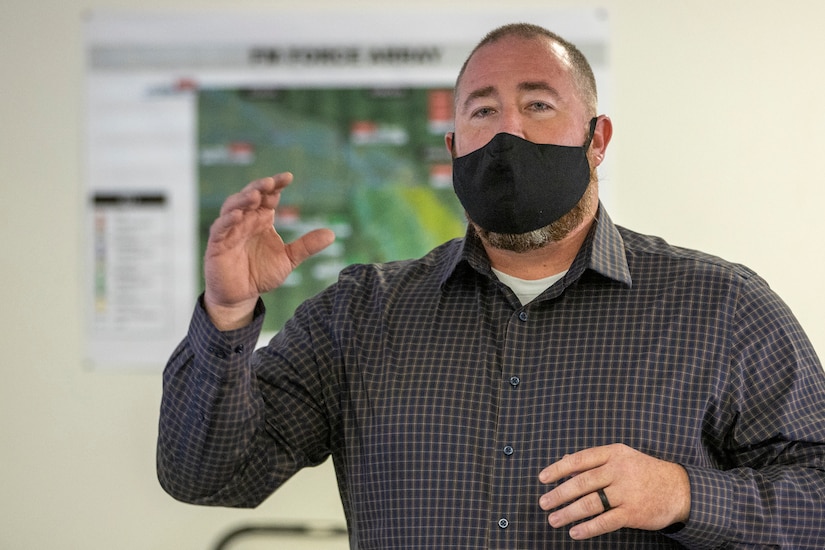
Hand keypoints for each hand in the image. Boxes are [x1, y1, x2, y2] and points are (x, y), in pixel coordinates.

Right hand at [203, 173, 334, 329]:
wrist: (241, 295)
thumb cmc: (261, 273)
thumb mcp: (288, 259)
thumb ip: (306, 246)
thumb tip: (332, 234)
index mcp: (262, 220)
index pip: (269, 196)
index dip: (276, 185)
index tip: (288, 177)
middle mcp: (245, 220)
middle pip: (250, 196)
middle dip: (259, 187)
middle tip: (271, 183)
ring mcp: (230, 230)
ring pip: (232, 207)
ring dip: (242, 199)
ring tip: (255, 195)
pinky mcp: (217, 244)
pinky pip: (220, 228)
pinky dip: (227, 220)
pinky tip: (238, 215)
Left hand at [538, 443, 690, 540]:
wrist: (678, 488)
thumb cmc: (643, 471)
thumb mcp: (621, 457)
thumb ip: (593, 460)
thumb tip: (564, 460)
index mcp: (613, 453)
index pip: (579, 459)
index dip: (558, 469)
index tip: (542, 478)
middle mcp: (619, 470)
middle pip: (582, 482)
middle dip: (559, 494)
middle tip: (543, 503)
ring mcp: (627, 492)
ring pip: (591, 503)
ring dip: (569, 512)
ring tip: (554, 519)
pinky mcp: (633, 513)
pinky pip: (605, 521)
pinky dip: (588, 528)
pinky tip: (574, 532)